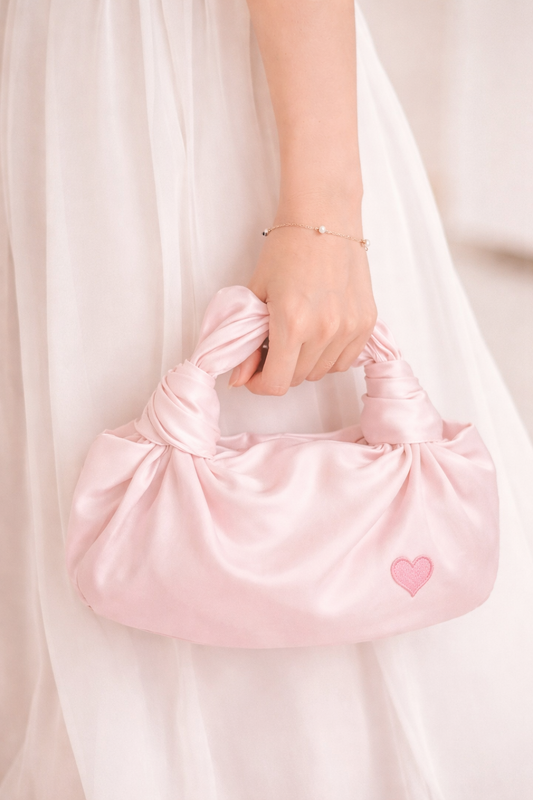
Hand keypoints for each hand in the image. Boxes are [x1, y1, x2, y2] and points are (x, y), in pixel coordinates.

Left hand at [229, 223, 376, 394]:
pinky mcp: (367, 322)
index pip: (276, 384)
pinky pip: (345, 360)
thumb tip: (238, 378)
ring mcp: (350, 327)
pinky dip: (329, 355)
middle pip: (298, 379)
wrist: (325, 216)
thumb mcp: (256, 293)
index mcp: (292, 323)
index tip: (253, 373)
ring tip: (296, 334)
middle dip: (279, 369)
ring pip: (322, 372)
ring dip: (305, 363)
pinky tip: (319, 333)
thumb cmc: (286, 248)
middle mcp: (324, 330)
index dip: (259, 384)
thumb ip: (246, 340)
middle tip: (272, 345)